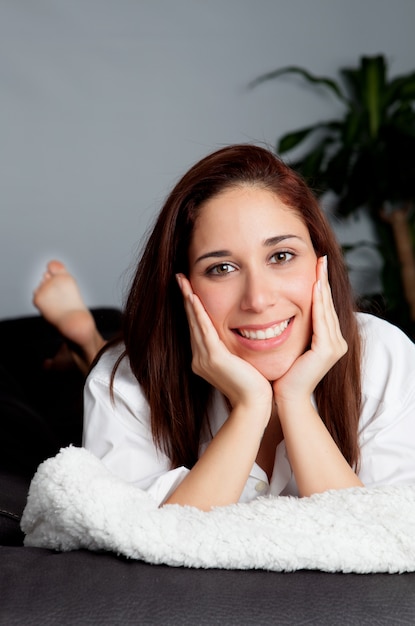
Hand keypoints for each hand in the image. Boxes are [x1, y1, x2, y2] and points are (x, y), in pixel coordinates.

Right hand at [176, 274, 272, 415]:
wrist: (254, 405)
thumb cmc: (253, 387)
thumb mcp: (240, 364)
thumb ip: (234, 352)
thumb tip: (241, 338)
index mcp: (204, 359)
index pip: (197, 327)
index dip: (192, 308)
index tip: (189, 289)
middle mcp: (199, 358)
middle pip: (191, 322)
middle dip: (186, 298)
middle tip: (180, 278)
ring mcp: (204, 358)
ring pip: (195, 322)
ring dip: (189, 300)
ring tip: (183, 281)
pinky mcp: (213, 358)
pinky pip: (204, 329)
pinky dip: (198, 312)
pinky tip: (194, 297)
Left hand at [272, 256, 347, 405]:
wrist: (286, 398)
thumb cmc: (283, 375)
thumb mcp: (291, 346)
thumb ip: (294, 330)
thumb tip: (281, 313)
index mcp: (329, 341)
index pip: (323, 307)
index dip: (320, 286)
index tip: (315, 265)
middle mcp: (337, 342)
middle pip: (327, 304)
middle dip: (323, 280)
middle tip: (320, 258)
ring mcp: (335, 345)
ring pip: (325, 309)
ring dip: (321, 286)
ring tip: (319, 266)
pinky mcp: (327, 349)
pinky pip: (321, 320)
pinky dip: (318, 302)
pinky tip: (314, 286)